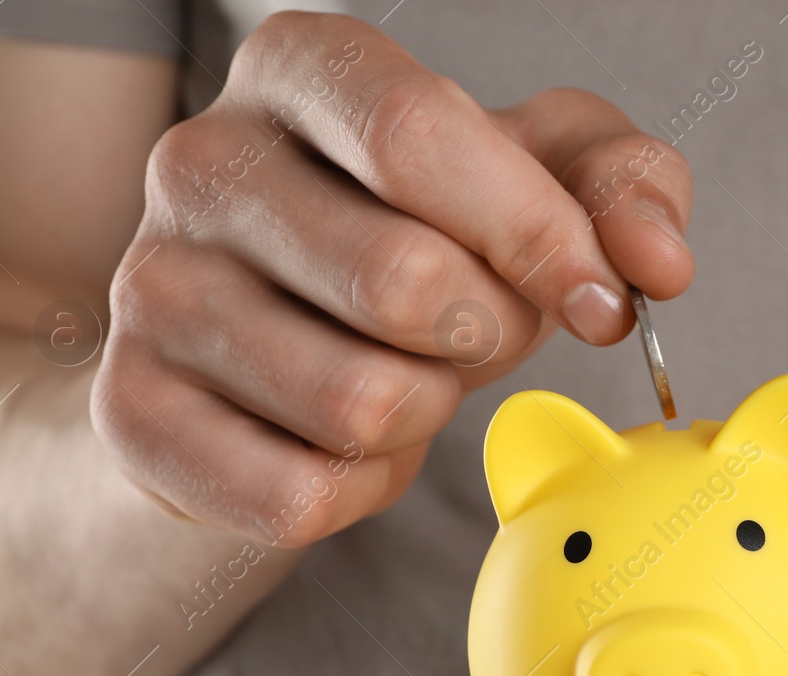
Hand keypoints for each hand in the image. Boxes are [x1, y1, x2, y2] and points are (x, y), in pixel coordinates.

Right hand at [91, 12, 691, 542]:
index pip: (417, 134)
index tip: (596, 298)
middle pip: (401, 280)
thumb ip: (620, 187)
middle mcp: (200, 161)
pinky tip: (346, 442)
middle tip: (477, 334)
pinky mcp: (132, 411)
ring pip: (359, 401)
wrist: (264, 354)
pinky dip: (359, 486)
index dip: (533, 233)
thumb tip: (655, 263)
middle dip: (486, 335)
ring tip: (405, 378)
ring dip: (425, 413)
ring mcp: (151, 290)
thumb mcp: (531, 182)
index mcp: (300, 70)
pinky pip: (300, 493)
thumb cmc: (411, 245)